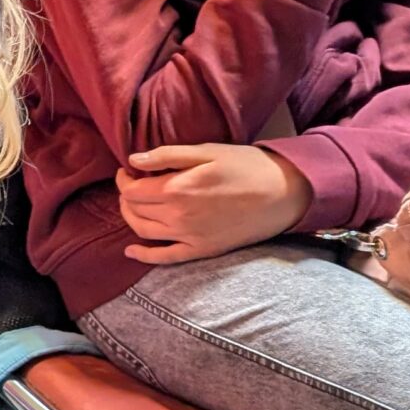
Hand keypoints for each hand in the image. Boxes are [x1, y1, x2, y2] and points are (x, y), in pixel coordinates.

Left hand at [114, 143, 311, 264]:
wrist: (284, 194)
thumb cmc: (248, 166)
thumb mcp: (208, 151)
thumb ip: (167, 156)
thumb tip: (132, 161)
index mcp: (178, 189)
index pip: (133, 190)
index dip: (124, 180)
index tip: (127, 171)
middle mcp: (179, 217)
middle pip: (135, 210)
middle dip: (126, 197)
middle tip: (131, 184)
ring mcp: (190, 237)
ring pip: (144, 232)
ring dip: (131, 218)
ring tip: (133, 205)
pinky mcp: (202, 250)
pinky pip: (165, 258)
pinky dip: (144, 256)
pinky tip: (131, 251)